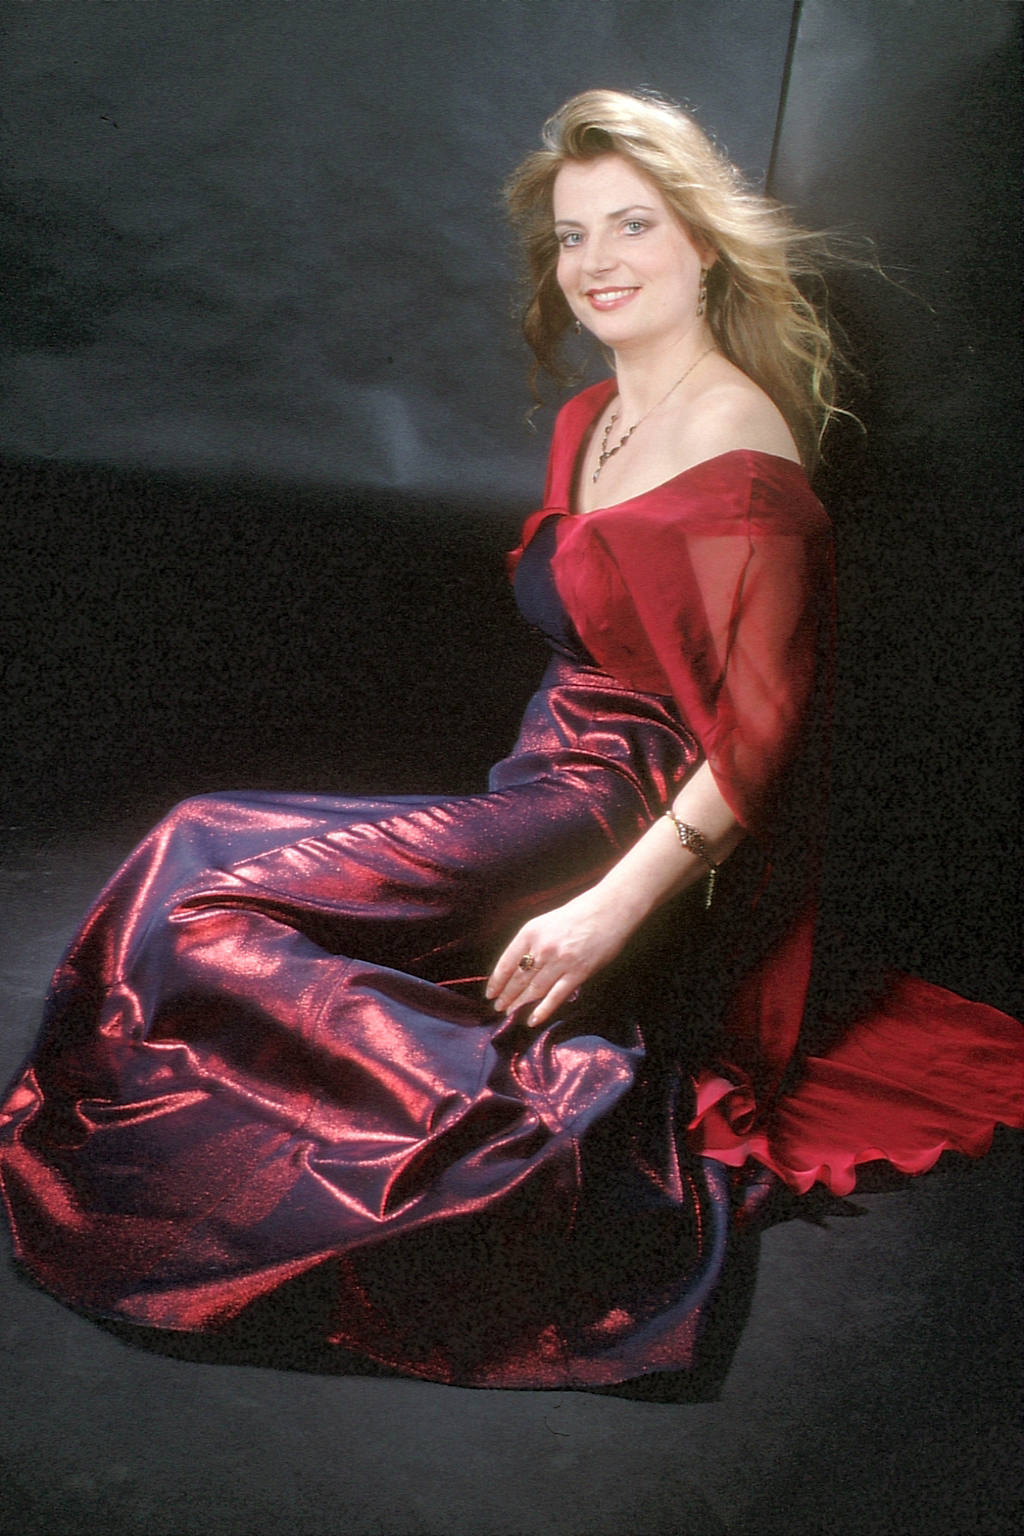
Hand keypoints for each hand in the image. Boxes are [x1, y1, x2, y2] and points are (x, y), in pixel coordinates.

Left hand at [486, 885, 639, 1027]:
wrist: (609, 910)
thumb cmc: (577, 914)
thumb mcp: (545, 922)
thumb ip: (531, 943)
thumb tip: (517, 967)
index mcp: (530, 932)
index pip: (506, 963)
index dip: (497, 981)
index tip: (491, 993)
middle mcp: (542, 947)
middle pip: (518, 978)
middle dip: (506, 995)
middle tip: (499, 1007)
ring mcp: (560, 961)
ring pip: (534, 989)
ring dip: (520, 1003)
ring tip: (511, 1013)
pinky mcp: (578, 973)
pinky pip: (556, 996)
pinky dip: (542, 1010)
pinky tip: (532, 1020)